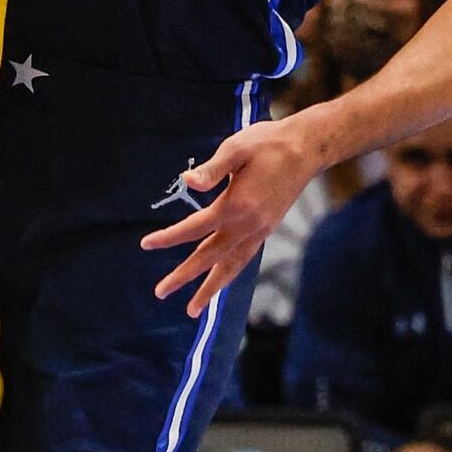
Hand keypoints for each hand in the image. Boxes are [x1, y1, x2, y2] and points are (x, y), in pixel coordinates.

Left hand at [142, 116, 319, 315]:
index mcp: (236, 205)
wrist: (304, 150)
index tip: (146, 244)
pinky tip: (220, 280)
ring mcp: (260, 230)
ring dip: (210, 288)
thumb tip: (186, 182)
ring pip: (231, 266)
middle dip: (185, 276)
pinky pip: (244, 259)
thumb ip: (211, 169)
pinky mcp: (267, 229)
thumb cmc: (266, 143)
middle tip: (160, 292)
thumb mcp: (235, 148)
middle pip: (210, 256)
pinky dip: (229, 274)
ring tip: (193, 308)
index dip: (169, 237)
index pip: (195, 228)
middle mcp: (248, 225)